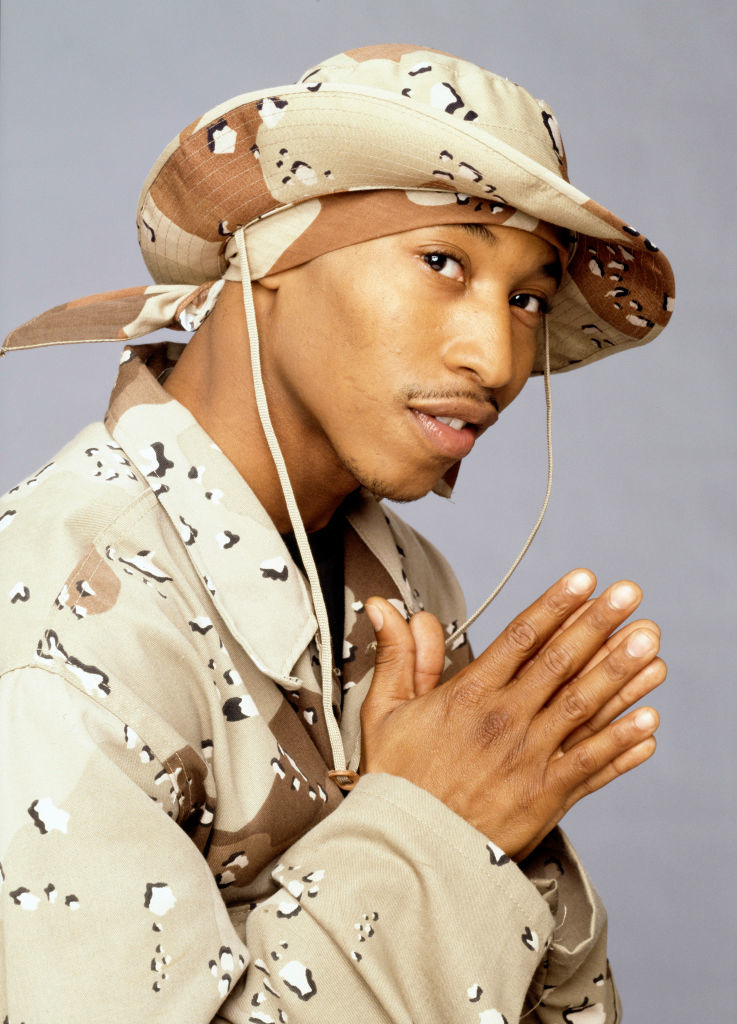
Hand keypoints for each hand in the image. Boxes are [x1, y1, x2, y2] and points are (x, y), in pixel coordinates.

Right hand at [360, 570, 664, 859]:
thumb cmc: (397, 781)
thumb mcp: (384, 711)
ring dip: (620, 673)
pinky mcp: (546, 795)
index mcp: (470, 695)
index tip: (583, 581)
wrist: (408, 850)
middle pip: (561, 662)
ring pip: (584, 706)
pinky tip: (648, 721)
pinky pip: (592, 763)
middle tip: (628, 595)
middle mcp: (505, 719)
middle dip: (598, 624)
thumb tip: (387, 609)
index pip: (521, 637)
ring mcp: (529, 757)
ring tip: (648, 644)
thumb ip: (397, 655)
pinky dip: (622, 743)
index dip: (556, 605)